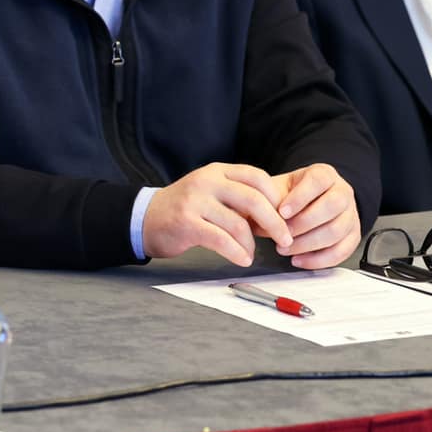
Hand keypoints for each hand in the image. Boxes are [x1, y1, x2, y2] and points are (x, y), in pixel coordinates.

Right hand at [143, 162, 293, 266]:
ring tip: (250, 254)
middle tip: (286, 239)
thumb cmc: (185, 209)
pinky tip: (242, 259)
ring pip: (238, 224)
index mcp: (217, 171)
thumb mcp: (211, 192)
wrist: (146, 218)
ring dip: (251, 244)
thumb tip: (277, 217)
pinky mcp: (186, 223)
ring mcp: (195, 201)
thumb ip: (238, 197)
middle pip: (253, 199)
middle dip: (275, 223)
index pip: (257, 177)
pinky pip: (221, 240)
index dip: (276, 198)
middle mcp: (207, 181)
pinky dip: (237, 253)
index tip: (285, 217)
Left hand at [269, 163, 359, 268]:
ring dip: (308, 244)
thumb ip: (269, 199)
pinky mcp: (353, 235)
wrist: (308, 203)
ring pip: (337, 231)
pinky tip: (299, 260)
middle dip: (303, 224)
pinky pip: (342, 251)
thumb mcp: (278, 188)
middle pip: (331, 206)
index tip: (281, 213)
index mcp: (325, 174)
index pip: (317, 181)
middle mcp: (342, 192)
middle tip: (282, 234)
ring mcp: (351, 214)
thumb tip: (258, 217)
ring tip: (285, 249)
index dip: (299, 198)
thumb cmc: (291, 195)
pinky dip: (319, 260)